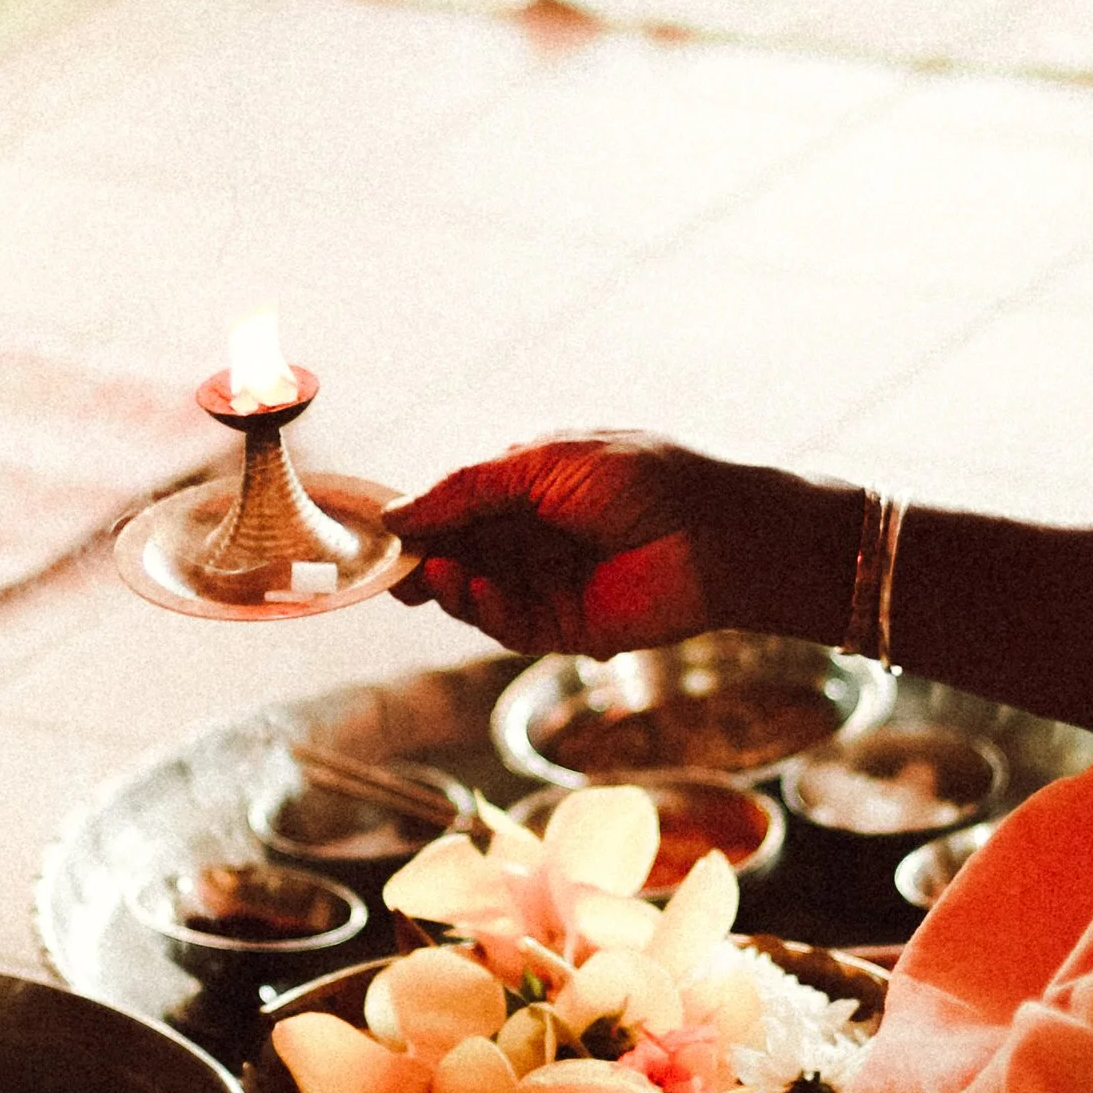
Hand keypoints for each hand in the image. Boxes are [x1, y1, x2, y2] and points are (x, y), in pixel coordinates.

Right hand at [387, 434, 844, 655]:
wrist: (714, 533)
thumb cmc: (642, 479)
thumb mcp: (542, 463)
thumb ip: (469, 488)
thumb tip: (400, 512)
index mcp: (532, 489)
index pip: (458, 509)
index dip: (419, 520)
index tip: (378, 530)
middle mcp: (535, 539)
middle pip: (458, 556)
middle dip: (421, 561)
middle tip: (387, 568)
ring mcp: (547, 585)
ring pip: (474, 594)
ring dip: (447, 585)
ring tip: (432, 572)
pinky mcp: (564, 629)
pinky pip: (505, 624)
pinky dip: (480, 608)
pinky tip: (469, 588)